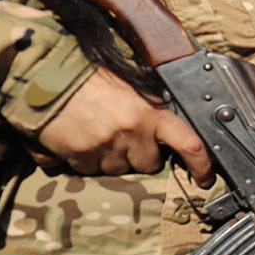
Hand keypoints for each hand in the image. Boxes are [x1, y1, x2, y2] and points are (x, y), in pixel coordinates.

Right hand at [34, 67, 212, 187]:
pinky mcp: (82, 155)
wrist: (49, 76)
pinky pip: (92, 170)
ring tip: (99, 132)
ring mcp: (107, 145)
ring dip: (113, 157)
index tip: (205, 179)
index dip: (201, 165)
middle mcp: (133, 131)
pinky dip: (88, 160)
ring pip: (120, 169)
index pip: (188, 143)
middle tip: (123, 134)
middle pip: (149, 164)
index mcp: (152, 112)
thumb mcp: (133, 88)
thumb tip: (169, 133)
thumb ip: (153, 110)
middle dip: (140, 154)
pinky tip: (82, 139)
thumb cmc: (92, 78)